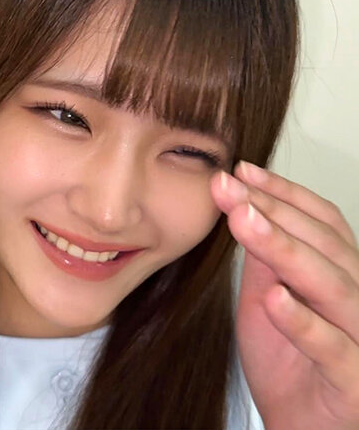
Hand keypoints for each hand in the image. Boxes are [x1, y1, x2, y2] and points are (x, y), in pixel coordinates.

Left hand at [210, 161, 358, 429]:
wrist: (302, 427)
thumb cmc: (290, 365)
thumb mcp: (270, 302)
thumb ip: (266, 261)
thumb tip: (245, 208)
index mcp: (342, 276)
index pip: (322, 222)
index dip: (283, 193)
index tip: (239, 172)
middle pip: (326, 244)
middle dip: (274, 211)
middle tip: (228, 187)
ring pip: (332, 285)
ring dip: (285, 250)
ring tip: (244, 221)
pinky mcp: (355, 379)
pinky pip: (333, 347)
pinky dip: (303, 322)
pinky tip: (275, 297)